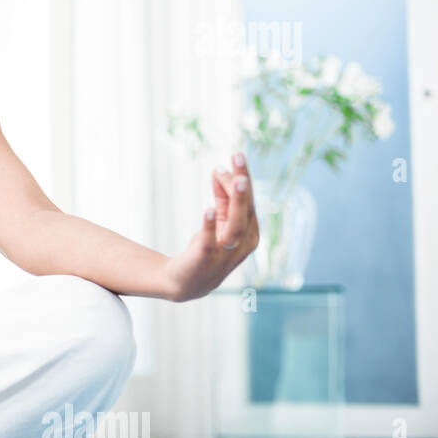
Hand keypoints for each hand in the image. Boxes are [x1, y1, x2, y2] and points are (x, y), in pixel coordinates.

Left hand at [163, 152, 260, 301]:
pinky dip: (210, 225)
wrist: (188, 281)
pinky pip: (209, 241)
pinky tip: (208, 209)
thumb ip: (221, 197)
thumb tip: (220, 170)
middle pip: (246, 209)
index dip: (243, 178)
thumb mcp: (217, 221)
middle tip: (238, 157)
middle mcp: (243, 242)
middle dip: (243, 183)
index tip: (234, 156)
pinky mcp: (205, 259)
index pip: (249, 201)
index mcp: (249, 231)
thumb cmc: (208, 248)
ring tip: (236, 179)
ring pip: (236, 225)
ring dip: (237, 201)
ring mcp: (226, 253)